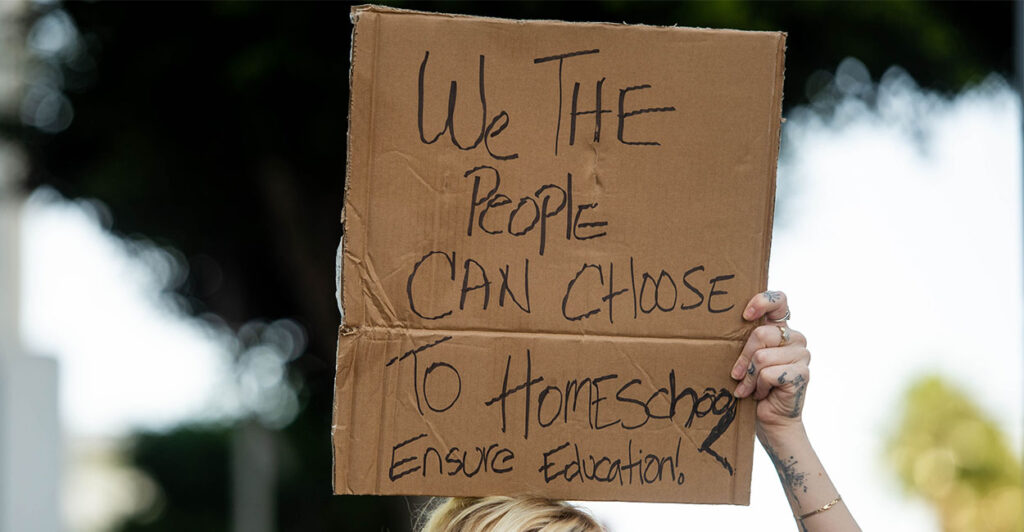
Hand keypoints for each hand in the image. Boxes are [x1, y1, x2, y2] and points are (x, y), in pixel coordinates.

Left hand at [730, 290, 809, 432]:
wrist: (770, 420)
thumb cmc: (753, 388)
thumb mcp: (746, 359)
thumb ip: (745, 341)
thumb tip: (718, 329)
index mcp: (781, 329)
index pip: (779, 301)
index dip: (762, 302)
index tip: (745, 315)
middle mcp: (795, 339)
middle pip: (761, 334)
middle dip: (743, 358)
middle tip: (737, 374)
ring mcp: (802, 356)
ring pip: (762, 357)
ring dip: (750, 378)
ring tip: (752, 388)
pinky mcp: (802, 374)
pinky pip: (768, 374)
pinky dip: (758, 387)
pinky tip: (762, 394)